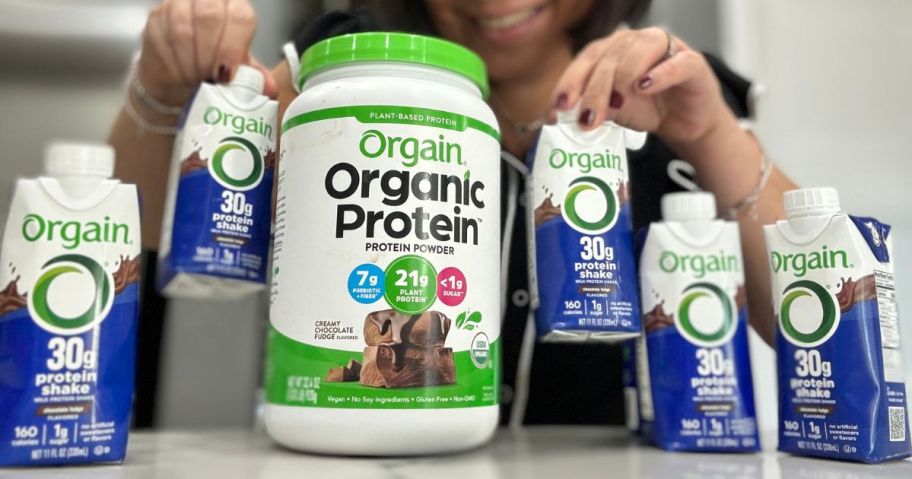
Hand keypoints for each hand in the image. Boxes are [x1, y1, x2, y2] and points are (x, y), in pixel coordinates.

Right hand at [137, 0, 277, 106]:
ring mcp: (177, 5)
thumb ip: (254, 77)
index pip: (239, 16)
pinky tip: (182, 77)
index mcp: (234, 6)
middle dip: (212, 54)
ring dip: (192, 62)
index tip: (228, 75)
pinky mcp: (155, 18)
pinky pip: (163, 38)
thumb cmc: (214, 69)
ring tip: (198, 81)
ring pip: (183, 27)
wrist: (178, 78)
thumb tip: (269, 88)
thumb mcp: (239, 73)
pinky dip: (175, 64)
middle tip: (212, 79)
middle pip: (209, 16)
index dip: (233, 47)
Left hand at [552, 27, 730, 144]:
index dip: (571, 81)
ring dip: (622, 79)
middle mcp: (636, 42)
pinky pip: (675, 63)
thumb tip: (565, 115)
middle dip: (594, 90)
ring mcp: (665, 48)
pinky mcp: (692, 63)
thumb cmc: (648, 109)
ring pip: (638, 52)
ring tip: (615, 104)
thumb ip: (594, 107)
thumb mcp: (615, 112)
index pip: (587, 59)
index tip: (559, 106)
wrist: (686, 122)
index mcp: (612, 50)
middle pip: (609, 57)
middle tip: (587, 118)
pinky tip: (643, 87)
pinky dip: (658, 75)